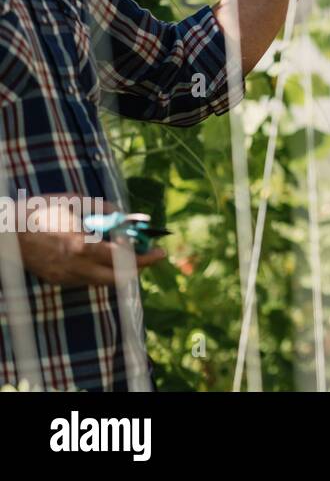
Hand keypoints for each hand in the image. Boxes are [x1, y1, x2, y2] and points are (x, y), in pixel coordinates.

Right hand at [16, 195, 165, 286]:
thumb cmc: (40, 210)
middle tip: (148, 255)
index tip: (160, 252)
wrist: (5, 231)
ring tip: (127, 252)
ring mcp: (64, 277)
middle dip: (137, 268)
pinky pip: (86, 280)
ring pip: (102, 281)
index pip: (123, 259)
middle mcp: (74, 267)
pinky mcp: (56, 280)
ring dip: (118, 269)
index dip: (145, 258)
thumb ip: (105, 210)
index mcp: (81, 246)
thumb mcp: (75, 202)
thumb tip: (127, 217)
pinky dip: (99, 270)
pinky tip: (101, 256)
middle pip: (117, 278)